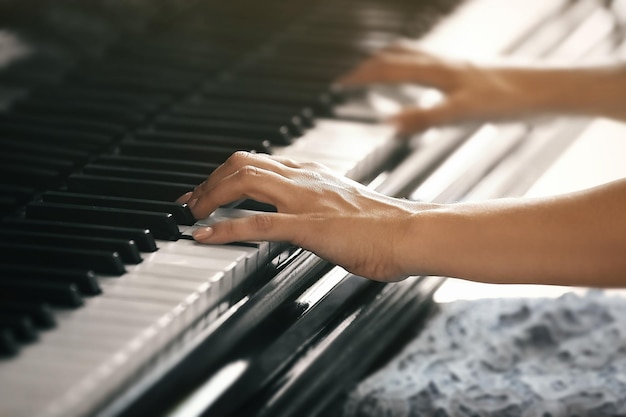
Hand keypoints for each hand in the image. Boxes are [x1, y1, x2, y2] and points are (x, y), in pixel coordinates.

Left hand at [177, 151, 434, 281]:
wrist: (410, 233)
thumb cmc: (385, 226)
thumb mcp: (344, 205)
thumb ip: (319, 203)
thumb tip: (302, 216)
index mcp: (312, 174)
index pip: (258, 162)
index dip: (225, 173)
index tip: (207, 189)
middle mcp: (304, 179)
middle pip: (242, 164)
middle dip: (209, 181)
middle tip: (191, 201)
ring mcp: (304, 199)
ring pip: (244, 182)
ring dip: (210, 197)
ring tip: (192, 213)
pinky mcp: (308, 225)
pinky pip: (257, 223)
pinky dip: (225, 228)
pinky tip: (205, 235)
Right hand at [337, 45, 536, 134]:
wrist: (548, 89)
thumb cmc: (510, 100)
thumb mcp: (461, 113)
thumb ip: (424, 117)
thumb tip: (386, 123)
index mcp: (437, 71)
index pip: (388, 69)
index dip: (361, 76)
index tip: (338, 84)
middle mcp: (443, 64)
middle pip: (396, 57)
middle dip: (370, 67)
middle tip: (352, 80)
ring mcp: (455, 67)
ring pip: (414, 58)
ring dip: (391, 65)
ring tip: (378, 76)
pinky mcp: (468, 74)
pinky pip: (430, 67)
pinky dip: (414, 72)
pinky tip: (422, 86)